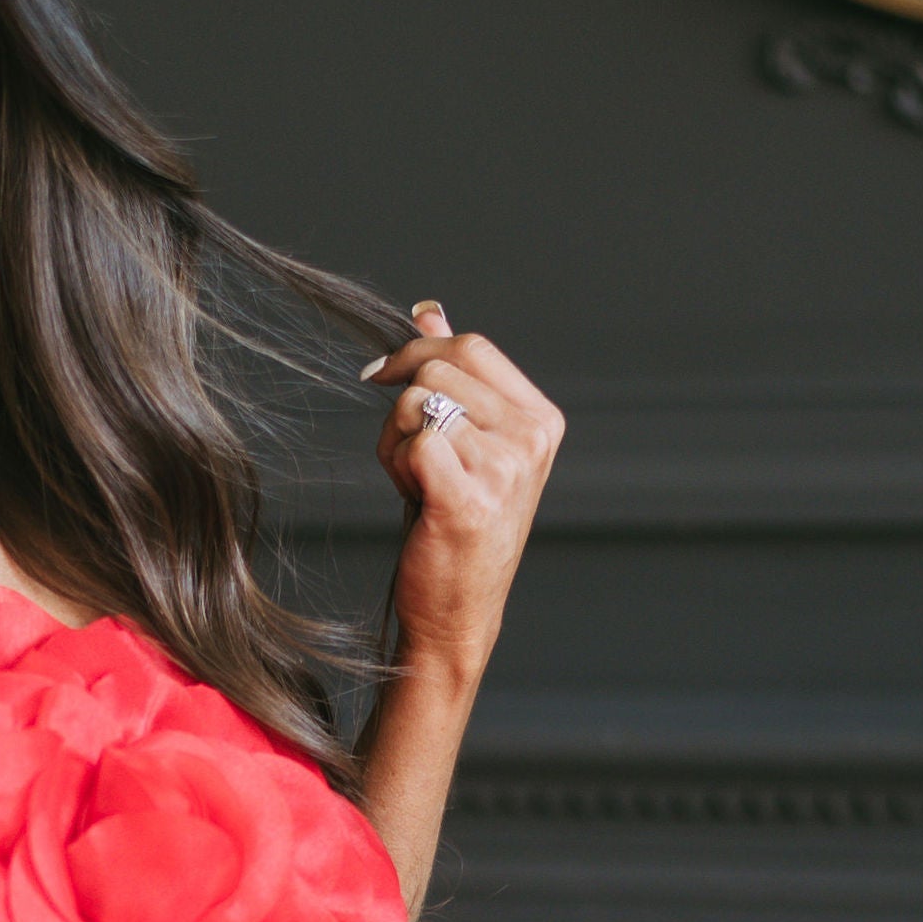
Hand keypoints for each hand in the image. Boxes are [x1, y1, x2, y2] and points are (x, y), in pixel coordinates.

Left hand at [362, 301, 562, 679]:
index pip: (472, 345)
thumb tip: (427, 309)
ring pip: (418, 403)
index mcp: (540, 419)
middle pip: (439, 366)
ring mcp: (506, 468)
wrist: (456, 612)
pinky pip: (412, 441)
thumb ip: (452, 374)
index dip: (417, 350)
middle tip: (410, 458)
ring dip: (395, 442)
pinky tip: (413, 500)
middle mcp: (532, 438)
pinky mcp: (469, 498)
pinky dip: (395, 467)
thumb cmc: (454, 527)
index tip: (382, 376)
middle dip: (404, 404)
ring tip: (416, 486)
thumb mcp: (461, 442)